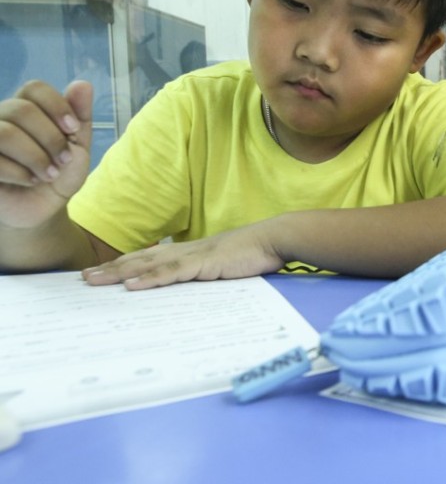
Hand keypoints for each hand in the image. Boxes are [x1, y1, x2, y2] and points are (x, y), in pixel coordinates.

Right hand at [0, 81, 91, 228]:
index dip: (56, 106)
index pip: (34, 88)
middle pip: (21, 110)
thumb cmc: (59, 172)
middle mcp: (1, 118)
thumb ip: (80, 116)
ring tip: (49, 174)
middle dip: (50, 138)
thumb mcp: (77, 145)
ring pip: (5, 133)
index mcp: (26, 108)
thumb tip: (83, 84)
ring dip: (36, 157)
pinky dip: (20, 173)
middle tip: (64, 160)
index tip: (73, 130)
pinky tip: (30, 181)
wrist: (43, 208)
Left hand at [82, 223, 284, 289]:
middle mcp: (186, 251)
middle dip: (111, 269)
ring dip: (120, 273)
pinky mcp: (204, 264)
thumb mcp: (225, 267)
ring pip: (149, 265)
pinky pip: (172, 273)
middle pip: (141, 259)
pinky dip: (150, 279)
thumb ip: (207, 275)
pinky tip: (132, 285)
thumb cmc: (255, 254)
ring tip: (95, 282)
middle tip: (84, 279)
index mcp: (190, 253)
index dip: (125, 265)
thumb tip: (193, 292)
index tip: (103, 272)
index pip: (150, 258)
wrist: (274, 239)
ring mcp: (193, 256)